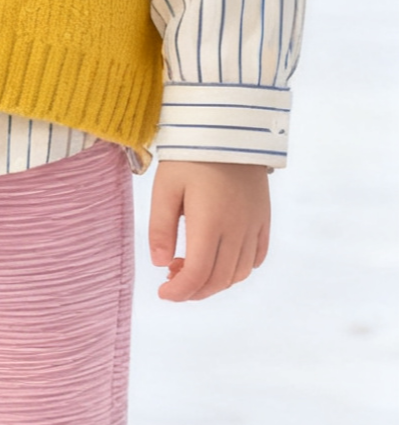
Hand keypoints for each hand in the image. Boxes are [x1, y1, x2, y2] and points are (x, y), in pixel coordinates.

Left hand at [148, 160, 270, 301]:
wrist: (230, 131)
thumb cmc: (190, 157)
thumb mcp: (165, 189)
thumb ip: (160, 229)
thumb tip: (161, 264)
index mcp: (210, 223)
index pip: (198, 273)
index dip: (180, 291)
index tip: (163, 293)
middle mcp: (237, 229)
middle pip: (219, 279)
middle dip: (194, 291)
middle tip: (171, 281)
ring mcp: (254, 224)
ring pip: (239, 272)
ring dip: (215, 281)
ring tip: (189, 266)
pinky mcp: (263, 218)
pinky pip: (257, 256)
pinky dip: (237, 269)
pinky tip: (218, 260)